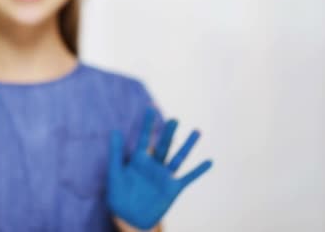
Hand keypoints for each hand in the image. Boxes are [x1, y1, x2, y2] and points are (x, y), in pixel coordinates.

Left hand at [107, 108, 211, 229]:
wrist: (129, 218)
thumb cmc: (118, 196)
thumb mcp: (115, 173)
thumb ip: (116, 153)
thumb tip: (115, 130)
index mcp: (138, 159)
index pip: (144, 138)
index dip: (147, 123)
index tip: (151, 106)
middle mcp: (153, 165)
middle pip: (163, 145)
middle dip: (168, 133)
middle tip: (174, 119)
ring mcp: (164, 176)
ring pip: (178, 158)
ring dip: (188, 145)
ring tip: (197, 131)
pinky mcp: (173, 189)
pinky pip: (188, 177)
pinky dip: (198, 170)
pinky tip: (209, 161)